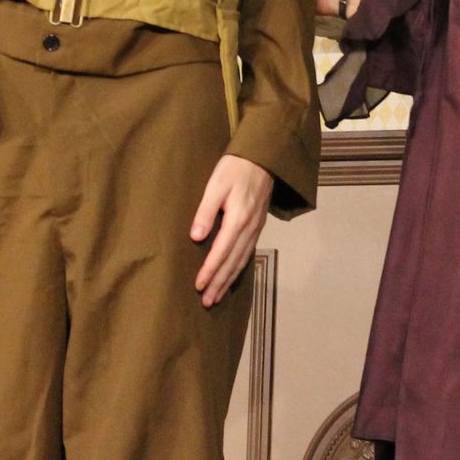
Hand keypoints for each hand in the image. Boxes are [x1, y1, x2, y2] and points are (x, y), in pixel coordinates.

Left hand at [191, 155, 272, 307]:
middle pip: (233, 262)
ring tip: (216, 297)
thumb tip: (196, 237)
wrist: (263, 158)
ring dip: (229, 280)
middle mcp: (250, 228)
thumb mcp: (216, 184)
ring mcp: (256, 228)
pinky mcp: (257, 227)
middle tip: (207, 301)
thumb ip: (205, 211)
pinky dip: (238, 269)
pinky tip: (231, 277)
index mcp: (238, 218)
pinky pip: (248, 253)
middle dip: (220, 283)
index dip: (210, 270)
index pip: (222, 251)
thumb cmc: (235, 168)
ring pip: (242, 261)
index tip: (199, 286)